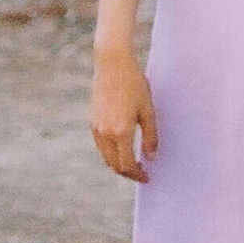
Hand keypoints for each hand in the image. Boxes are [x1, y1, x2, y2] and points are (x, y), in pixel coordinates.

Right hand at [90, 49, 158, 181]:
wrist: (112, 65)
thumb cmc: (135, 85)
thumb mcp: (148, 110)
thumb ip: (150, 136)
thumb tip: (151, 158)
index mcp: (121, 132)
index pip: (127, 165)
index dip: (138, 175)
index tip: (148, 177)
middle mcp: (105, 134)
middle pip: (114, 165)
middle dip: (128, 172)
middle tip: (143, 171)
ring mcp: (96, 128)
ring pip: (106, 156)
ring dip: (119, 163)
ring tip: (135, 160)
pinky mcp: (92, 121)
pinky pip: (101, 145)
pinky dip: (111, 152)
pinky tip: (123, 146)